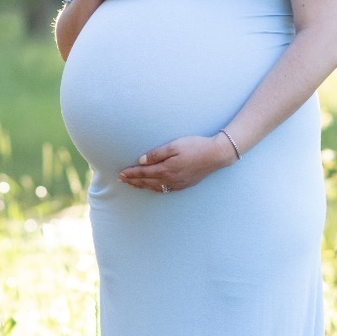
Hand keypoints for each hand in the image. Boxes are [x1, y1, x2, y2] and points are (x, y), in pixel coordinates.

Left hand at [118, 134, 238, 192]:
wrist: (216, 155)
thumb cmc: (195, 146)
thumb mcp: (174, 145)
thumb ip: (156, 154)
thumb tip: (141, 161)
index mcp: (166, 169)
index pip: (143, 173)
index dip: (131, 174)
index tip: (120, 174)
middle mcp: (170, 180)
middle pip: (147, 182)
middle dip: (133, 181)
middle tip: (121, 181)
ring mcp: (177, 184)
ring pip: (155, 187)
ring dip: (142, 186)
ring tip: (132, 185)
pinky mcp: (183, 185)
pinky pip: (165, 190)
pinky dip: (154, 189)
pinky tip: (151, 187)